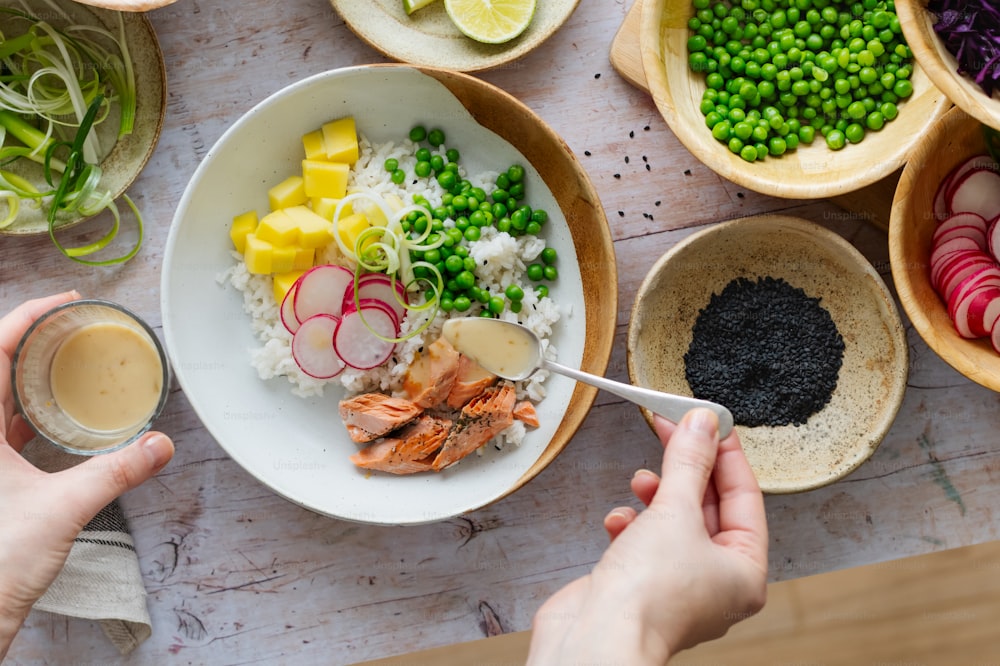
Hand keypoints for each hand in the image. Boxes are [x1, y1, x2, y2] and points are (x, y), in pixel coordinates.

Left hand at [0, 292, 174, 657]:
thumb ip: (116, 471)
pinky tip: (56, 418)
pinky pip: (4, 428)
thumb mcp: (64, 509)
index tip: (65, 303)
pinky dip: (28, 412)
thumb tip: (161, 444)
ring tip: (70, 362)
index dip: (26, 318)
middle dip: (32, 340)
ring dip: (29, 375)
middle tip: (73, 326)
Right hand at [527, 408, 767, 664]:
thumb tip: (703, 424)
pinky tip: (618, 521)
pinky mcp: (640, 585)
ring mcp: (676, 585)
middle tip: (671, 429)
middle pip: (707, 507)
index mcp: (744, 572)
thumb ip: (689, 462)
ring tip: (641, 481)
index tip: (708, 421)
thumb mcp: (675, 511)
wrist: (595, 640)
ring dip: (656, 496)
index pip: (744, 498)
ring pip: (673, 522)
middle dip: (685, 470)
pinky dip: (631, 525)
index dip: (725, 455)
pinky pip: (643, 541)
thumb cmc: (648, 595)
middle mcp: (715, 583)